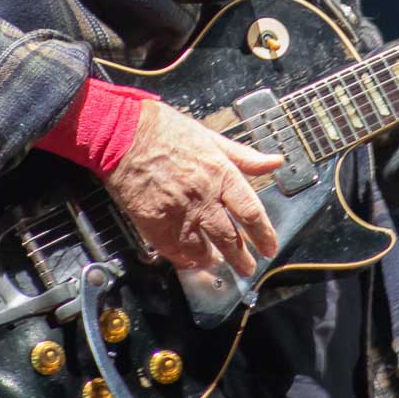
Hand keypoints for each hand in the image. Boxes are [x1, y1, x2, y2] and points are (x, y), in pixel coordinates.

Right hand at [102, 103, 282, 274]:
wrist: (124, 132)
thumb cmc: (166, 130)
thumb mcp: (211, 137)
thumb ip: (244, 156)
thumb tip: (275, 162)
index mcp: (220, 174)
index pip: (251, 212)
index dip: (263, 234)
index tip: (269, 247)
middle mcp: (203, 197)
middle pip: (229, 238)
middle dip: (241, 258)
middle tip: (247, 267)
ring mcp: (178, 212)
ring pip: (202, 249)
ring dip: (212, 260)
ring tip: (216, 263)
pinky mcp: (154, 222)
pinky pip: (173, 250)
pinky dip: (184, 259)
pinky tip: (189, 260)